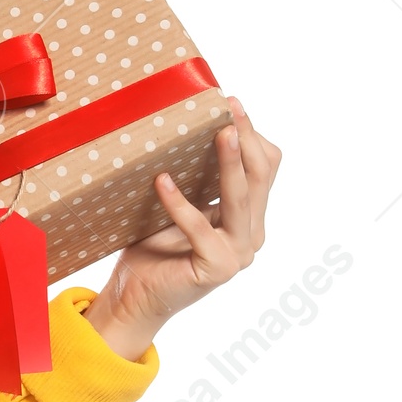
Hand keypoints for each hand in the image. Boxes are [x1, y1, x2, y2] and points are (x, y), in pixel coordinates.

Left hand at [82, 95, 281, 361]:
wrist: (135, 297)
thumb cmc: (153, 248)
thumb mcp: (181, 205)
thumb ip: (198, 180)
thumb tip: (190, 129)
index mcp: (249, 218)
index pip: (266, 167)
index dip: (252, 135)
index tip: (230, 105)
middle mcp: (251, 235)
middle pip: (261, 176)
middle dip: (247, 137)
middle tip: (230, 106)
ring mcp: (238, 254)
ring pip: (241, 197)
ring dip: (231, 162)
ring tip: (220, 132)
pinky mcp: (216, 267)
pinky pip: (199, 226)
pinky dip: (179, 202)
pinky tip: (161, 181)